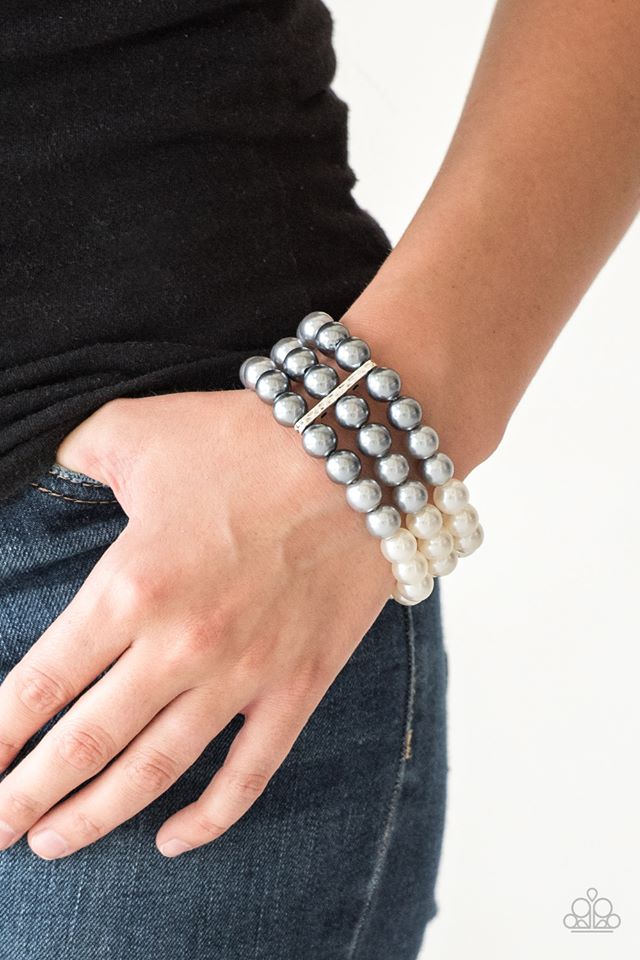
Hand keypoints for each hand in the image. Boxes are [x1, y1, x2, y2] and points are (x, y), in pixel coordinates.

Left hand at [0, 390, 392, 858]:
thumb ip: (73, 450)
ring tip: (51, 844)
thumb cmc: (246, 439)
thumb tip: (38, 457)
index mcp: (131, 585)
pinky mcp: (299, 684)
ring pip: (154, 773)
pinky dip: (209, 818)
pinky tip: (171, 840)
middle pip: (84, 746)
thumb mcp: (138, 429)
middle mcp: (181, 643)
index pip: (39, 686)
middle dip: (26, 798)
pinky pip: (250, 773)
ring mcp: (245, 673)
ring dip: (95, 818)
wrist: (363, 455)